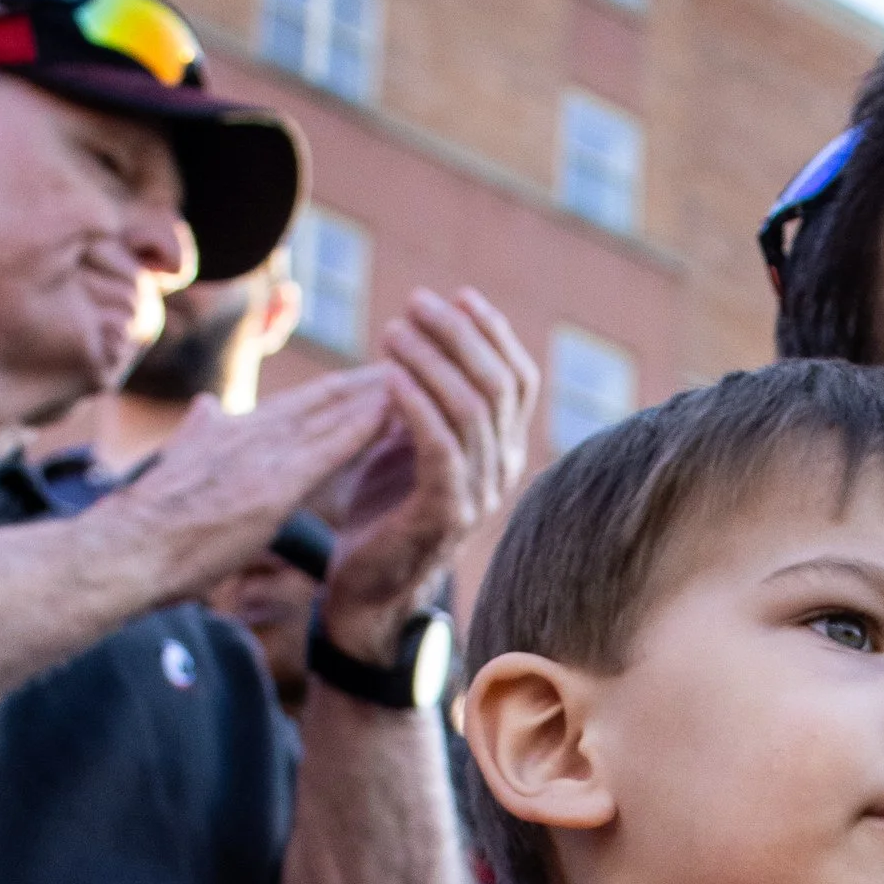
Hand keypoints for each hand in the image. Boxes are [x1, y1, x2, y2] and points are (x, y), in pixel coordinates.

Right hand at [112, 370, 397, 598]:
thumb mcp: (182, 465)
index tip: (385, 374)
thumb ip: (200, 433)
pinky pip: (329, 449)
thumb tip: (207, 408)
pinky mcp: (270, 485)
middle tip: (424, 359)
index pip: (305, 404)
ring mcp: (264, 456)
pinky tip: (398, 413)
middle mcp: (255, 434)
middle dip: (377, 379)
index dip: (347, 388)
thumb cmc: (151, 525)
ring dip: (382, 392)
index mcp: (238, 434)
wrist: (125, 552)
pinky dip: (363, 427)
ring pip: (335, 413)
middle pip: (329, 398)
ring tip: (427, 374)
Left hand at [317, 290, 537, 665]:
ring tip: (392, 331)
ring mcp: (478, 494)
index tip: (455, 295)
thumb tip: (428, 331)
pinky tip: (388, 375)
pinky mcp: (444, 514)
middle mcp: (502, 470)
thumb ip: (426, 396)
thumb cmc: (382, 508)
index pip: (517, 378)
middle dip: (458, 335)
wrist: (366, 588)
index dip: (492, 332)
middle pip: (498, 385)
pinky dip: (416, 405)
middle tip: (415, 303)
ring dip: (431, 361)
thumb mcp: (408, 440)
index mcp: (501, 449)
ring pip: (471, 411)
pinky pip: (441, 448)